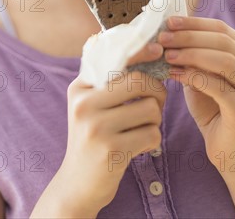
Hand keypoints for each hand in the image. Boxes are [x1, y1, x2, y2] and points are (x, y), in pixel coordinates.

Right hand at [60, 43, 165, 213]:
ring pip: (150, 108)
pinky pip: (152, 134)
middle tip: (157, 102)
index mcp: (79, 87)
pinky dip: (153, 139)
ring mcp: (96, 126)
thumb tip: (142, 50)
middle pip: (138, 81)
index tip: (156, 49)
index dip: (139, 51)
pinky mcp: (111, 150)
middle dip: (157, 91)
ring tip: (142, 128)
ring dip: (155, 120)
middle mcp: (84, 103)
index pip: (113, 58)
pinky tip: (139, 146)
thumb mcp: (89, 105)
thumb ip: (107, 80)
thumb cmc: (92, 137)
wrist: (77, 184)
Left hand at [158, 16, 234, 171]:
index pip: (222, 29)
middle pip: (223, 41)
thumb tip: (169, 31)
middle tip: (163, 38)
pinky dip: (193, 77)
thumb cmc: (212, 108)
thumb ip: (193, 54)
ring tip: (167, 56)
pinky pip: (218, 87)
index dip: (194, 23)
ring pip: (224, 61)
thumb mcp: (202, 74)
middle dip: (189, 37)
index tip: (168, 22)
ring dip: (191, 55)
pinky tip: (173, 75)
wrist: (227, 150)